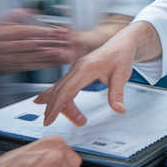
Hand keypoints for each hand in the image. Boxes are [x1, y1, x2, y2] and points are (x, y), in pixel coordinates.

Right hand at [0, 9, 74, 75]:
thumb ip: (14, 15)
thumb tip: (32, 11)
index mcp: (1, 33)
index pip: (25, 31)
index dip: (41, 30)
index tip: (55, 29)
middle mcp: (4, 47)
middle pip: (31, 44)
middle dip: (49, 42)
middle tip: (64, 40)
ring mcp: (7, 59)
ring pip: (32, 56)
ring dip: (49, 55)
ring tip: (63, 52)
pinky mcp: (11, 69)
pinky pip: (30, 66)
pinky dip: (43, 64)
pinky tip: (53, 62)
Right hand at [34, 21, 161, 124]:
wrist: (121, 43)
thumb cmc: (120, 57)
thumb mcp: (122, 76)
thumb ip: (117, 94)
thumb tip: (119, 110)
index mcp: (85, 69)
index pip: (65, 91)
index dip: (55, 107)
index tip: (48, 120)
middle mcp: (76, 69)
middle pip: (59, 92)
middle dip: (53, 109)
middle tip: (50, 123)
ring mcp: (75, 70)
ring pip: (60, 89)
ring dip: (59, 104)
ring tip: (63, 118)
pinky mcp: (77, 71)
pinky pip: (63, 85)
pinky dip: (56, 95)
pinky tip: (44, 100)